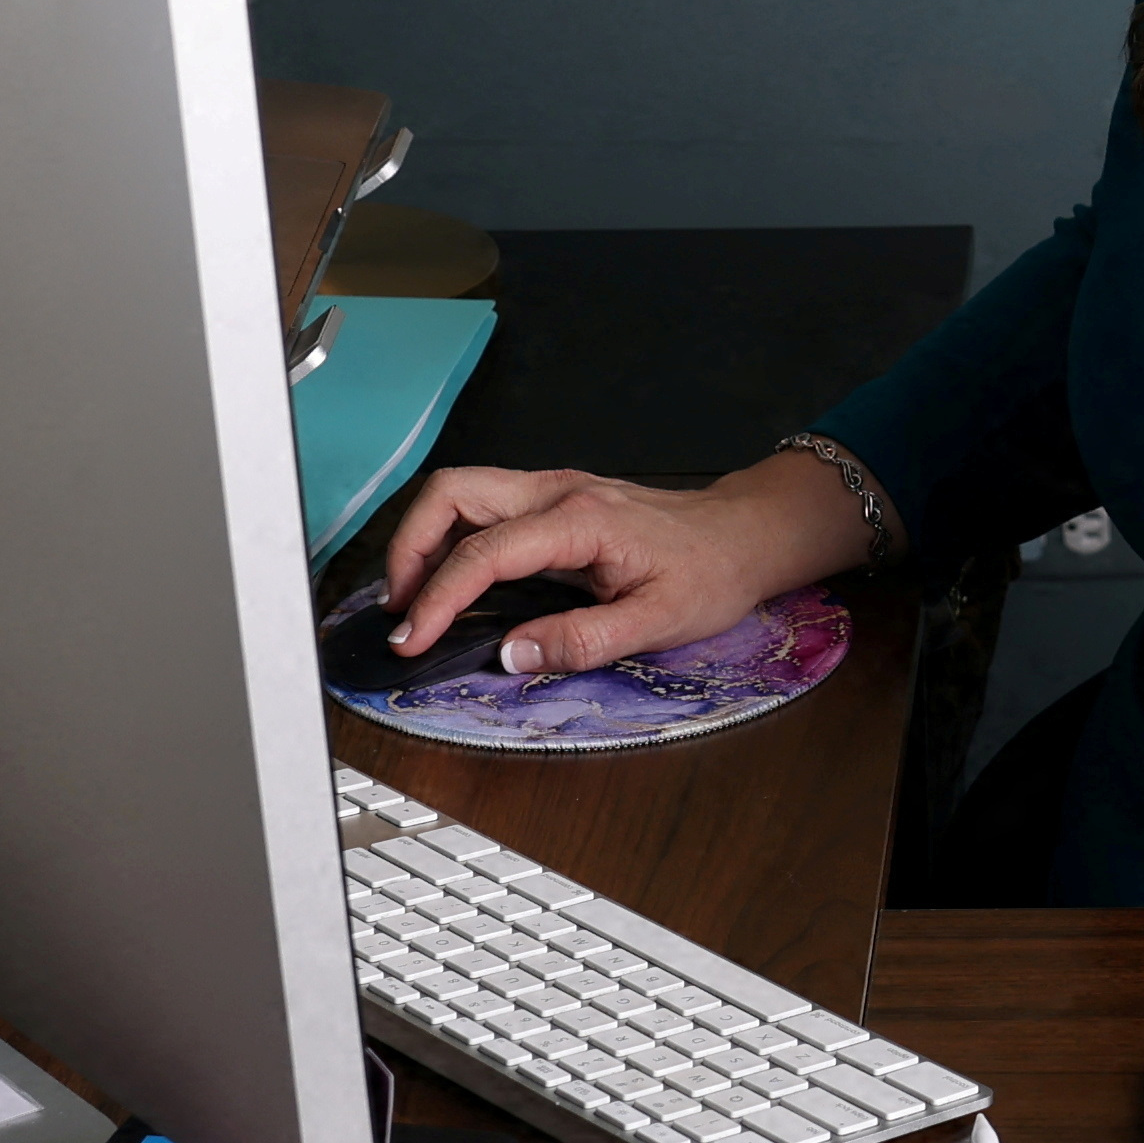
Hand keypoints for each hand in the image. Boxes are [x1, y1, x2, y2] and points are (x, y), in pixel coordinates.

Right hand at [359, 445, 868, 678]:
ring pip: (461, 491)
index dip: (439, 598)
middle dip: (409, 547)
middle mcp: (557, 490)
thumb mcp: (656, 623)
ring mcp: (553, 487)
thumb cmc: (709, 575)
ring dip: (424, 539)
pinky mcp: (553, 498)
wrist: (742, 535)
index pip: (484, 551)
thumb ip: (581, 641)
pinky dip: (450, 537)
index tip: (412, 639)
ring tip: (414, 598)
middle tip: (401, 608)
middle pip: (452, 491)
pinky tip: (450, 580)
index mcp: (580, 520)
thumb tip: (510, 655)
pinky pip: (483, 505)